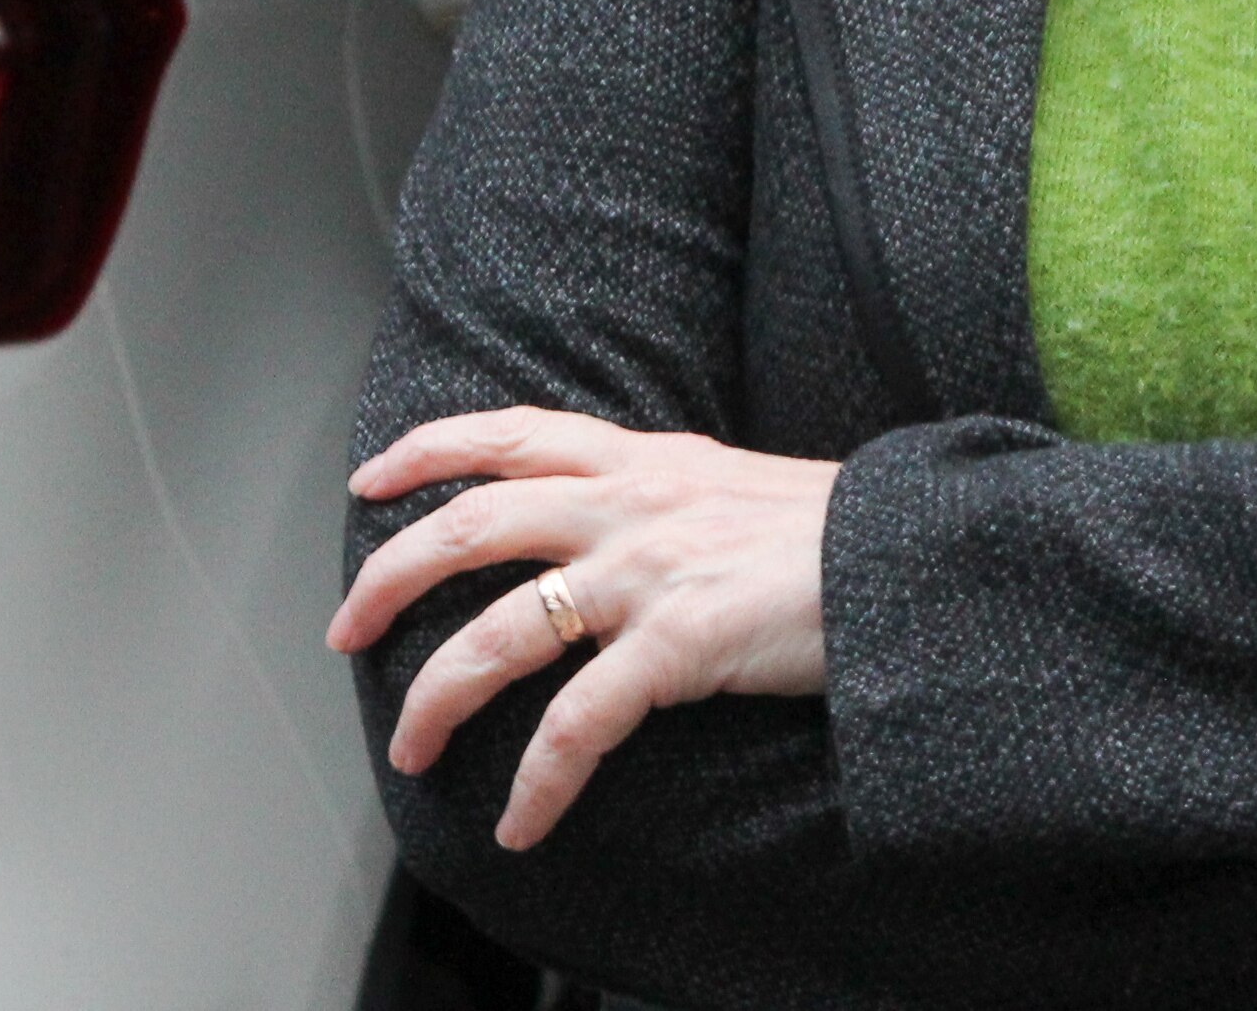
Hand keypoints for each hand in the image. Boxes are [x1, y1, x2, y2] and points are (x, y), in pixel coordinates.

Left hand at [328, 408, 837, 851]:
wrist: (912, 556)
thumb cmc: (839, 534)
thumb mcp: (737, 484)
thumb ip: (670, 496)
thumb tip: (625, 526)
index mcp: (646, 459)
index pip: (512, 433)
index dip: (429, 450)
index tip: (373, 477)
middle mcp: (632, 504)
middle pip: (471, 524)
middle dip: (389, 577)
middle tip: (345, 629)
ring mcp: (649, 573)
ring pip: (497, 632)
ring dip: (436, 699)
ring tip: (413, 752)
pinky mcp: (677, 644)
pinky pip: (576, 724)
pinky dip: (536, 783)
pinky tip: (520, 822)